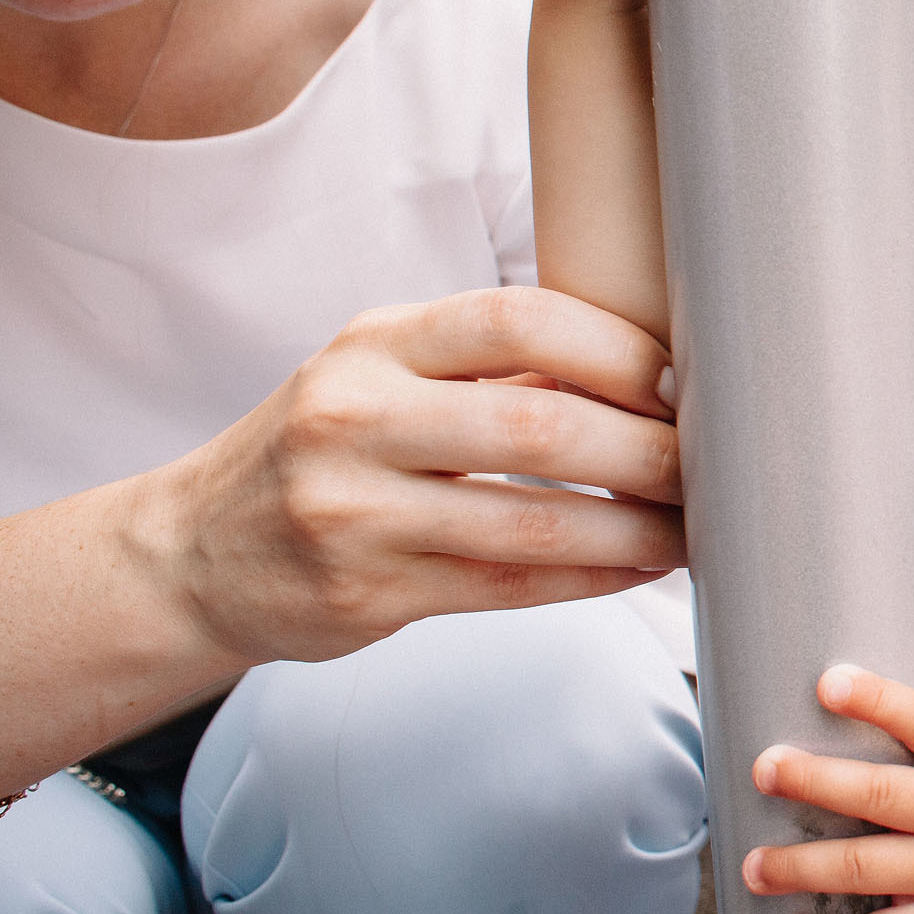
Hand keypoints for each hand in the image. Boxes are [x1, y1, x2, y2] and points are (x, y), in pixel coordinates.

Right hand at [152, 287, 683, 666]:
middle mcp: (356, 417)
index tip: (686, 378)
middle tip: (716, 464)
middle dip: (649, 450)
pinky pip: (510, 585)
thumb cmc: (332, 449)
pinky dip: (593, 577)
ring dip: (638, 530)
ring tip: (697, 527)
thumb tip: (658, 371)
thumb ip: (498, 369)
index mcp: (376, 343)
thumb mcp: (387, 378)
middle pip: (541, 425)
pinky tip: (642, 568)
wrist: (196, 552)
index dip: (619, 348)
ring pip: (534, 521)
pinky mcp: (367, 594)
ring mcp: (355, 512)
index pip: (518, 319)